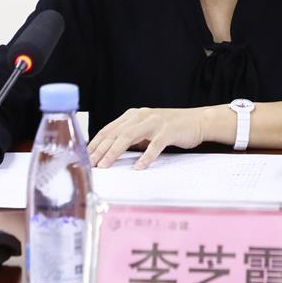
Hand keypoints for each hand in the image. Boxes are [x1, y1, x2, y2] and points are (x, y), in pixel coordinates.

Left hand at [87, 107, 208, 169]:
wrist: (197, 121)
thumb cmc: (170, 127)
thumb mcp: (146, 129)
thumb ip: (130, 137)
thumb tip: (109, 153)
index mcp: (133, 115)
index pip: (108, 129)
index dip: (95, 143)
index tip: (84, 157)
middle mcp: (141, 116)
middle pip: (115, 133)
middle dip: (100, 150)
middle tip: (89, 164)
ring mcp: (154, 122)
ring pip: (129, 137)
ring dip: (114, 152)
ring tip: (105, 165)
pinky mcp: (168, 131)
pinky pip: (154, 145)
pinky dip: (145, 157)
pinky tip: (138, 167)